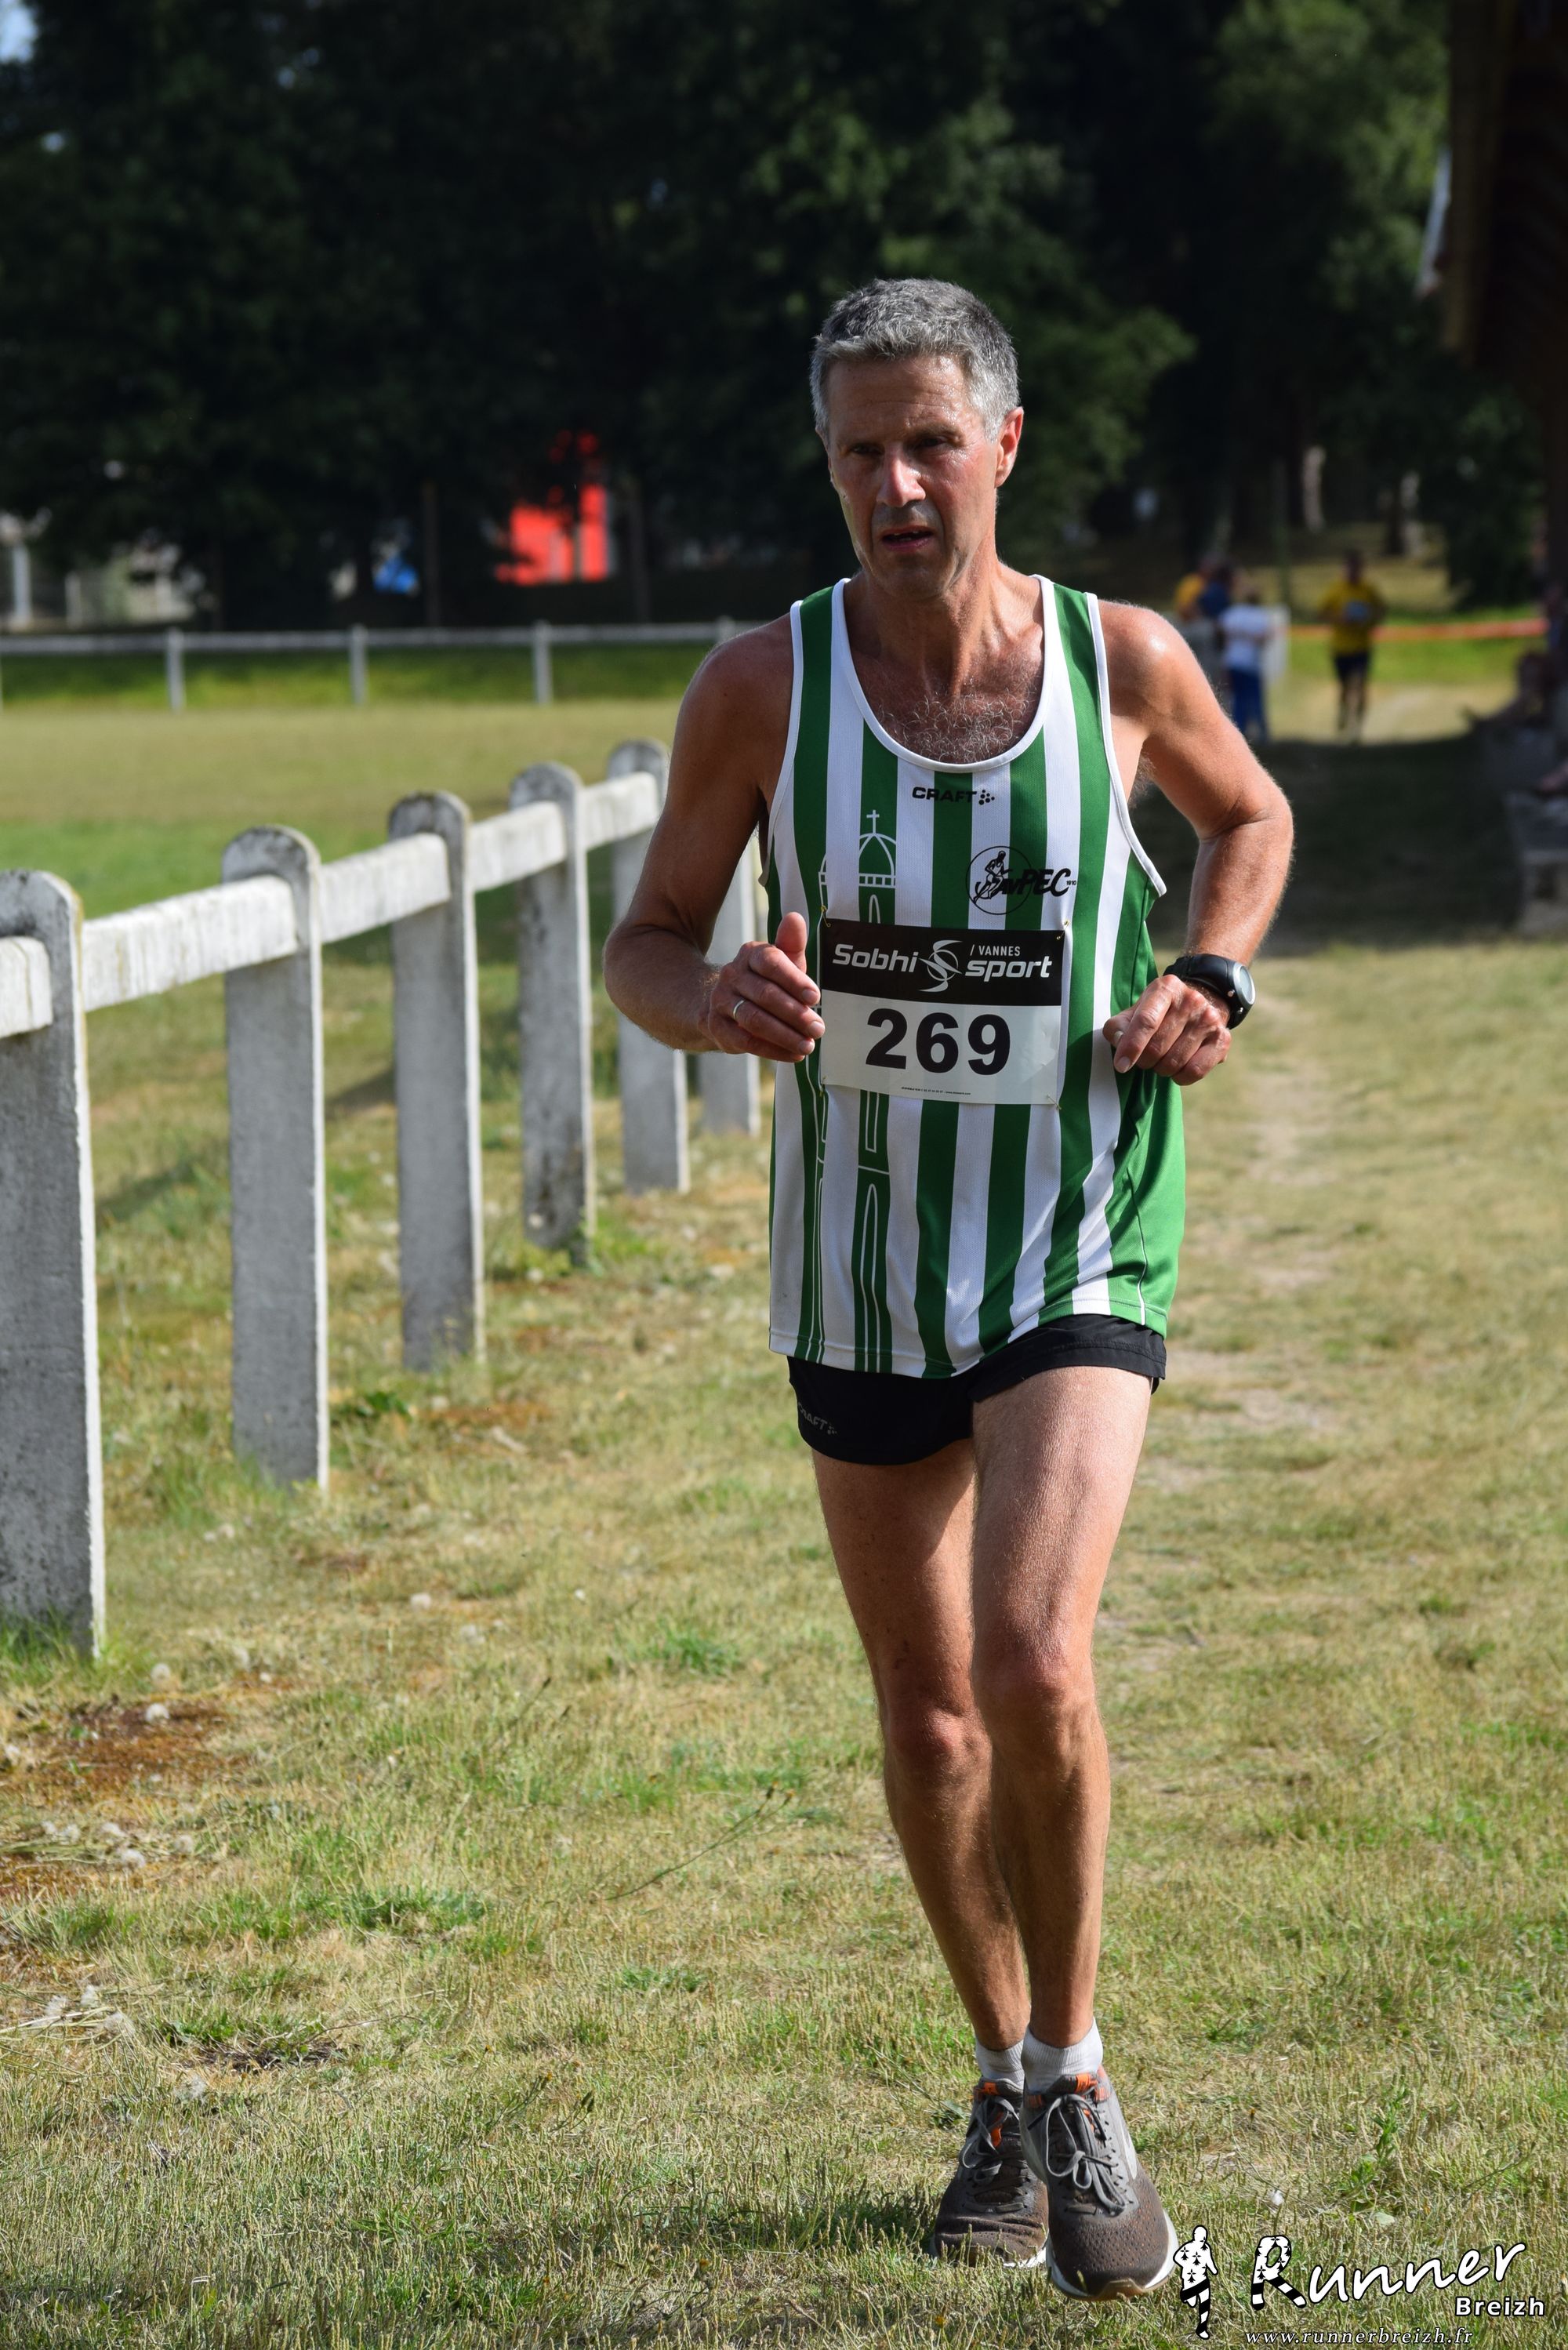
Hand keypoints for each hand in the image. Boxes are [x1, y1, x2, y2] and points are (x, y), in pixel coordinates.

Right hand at [703, 909, 823, 1062]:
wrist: (723, 1004)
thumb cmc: (765, 982)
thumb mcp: (781, 963)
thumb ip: (791, 944)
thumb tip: (796, 918)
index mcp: (750, 953)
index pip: (771, 962)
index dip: (794, 980)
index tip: (815, 997)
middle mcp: (732, 974)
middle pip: (765, 994)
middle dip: (795, 1014)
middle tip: (818, 1028)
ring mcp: (721, 1001)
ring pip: (754, 1019)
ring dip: (785, 1035)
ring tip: (808, 1045)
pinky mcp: (716, 1026)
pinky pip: (745, 1041)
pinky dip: (772, 1050)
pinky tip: (793, 1055)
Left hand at [1102, 974, 1230, 1085]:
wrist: (1203, 1002)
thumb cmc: (1161, 1011)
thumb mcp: (1137, 1010)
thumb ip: (1119, 1025)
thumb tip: (1118, 1040)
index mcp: (1166, 988)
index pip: (1146, 1021)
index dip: (1131, 1046)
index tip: (1121, 1065)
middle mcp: (1191, 1000)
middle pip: (1157, 1047)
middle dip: (1144, 1061)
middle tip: (1144, 1059)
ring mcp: (1209, 1019)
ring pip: (1174, 1062)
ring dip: (1161, 1069)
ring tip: (1160, 1060)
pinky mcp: (1222, 1039)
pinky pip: (1195, 1071)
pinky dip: (1180, 1078)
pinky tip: (1176, 1069)